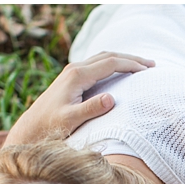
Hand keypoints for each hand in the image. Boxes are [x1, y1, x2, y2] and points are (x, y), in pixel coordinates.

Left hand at [5, 51, 154, 147]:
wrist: (32, 127)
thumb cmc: (51, 126)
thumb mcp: (71, 120)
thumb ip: (91, 109)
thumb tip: (111, 98)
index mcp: (77, 76)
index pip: (110, 63)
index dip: (131, 65)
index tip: (148, 71)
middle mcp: (75, 69)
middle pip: (108, 56)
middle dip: (131, 59)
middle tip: (152, 64)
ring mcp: (72, 72)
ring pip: (102, 58)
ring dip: (123, 60)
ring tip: (141, 66)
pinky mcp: (72, 78)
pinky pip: (97, 65)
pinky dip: (113, 65)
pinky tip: (121, 72)